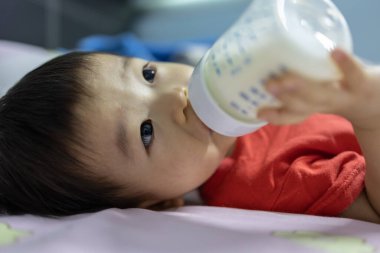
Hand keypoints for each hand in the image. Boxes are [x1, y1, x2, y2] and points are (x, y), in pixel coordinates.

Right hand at [257, 49, 379, 129]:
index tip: (258, 110)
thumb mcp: (320, 95)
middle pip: (303, 105)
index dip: (274, 116)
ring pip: (321, 94)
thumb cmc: (341, 92)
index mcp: (313, 107)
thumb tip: (269, 72)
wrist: (378, 100)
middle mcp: (325, 105)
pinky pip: (353, 74)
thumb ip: (299, 88)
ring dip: (303, 86)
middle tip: (268, 85)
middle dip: (285, 97)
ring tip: (287, 76)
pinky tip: (334, 51)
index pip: (290, 115)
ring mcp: (344, 96)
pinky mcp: (362, 83)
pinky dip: (344, 64)